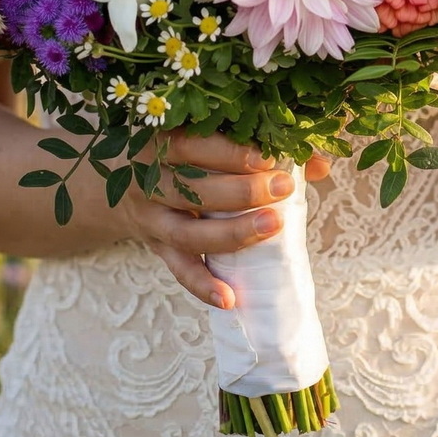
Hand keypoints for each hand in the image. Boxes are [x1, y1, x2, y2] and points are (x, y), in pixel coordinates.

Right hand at [125, 130, 330, 308]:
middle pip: (193, 188)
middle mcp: (149, 179)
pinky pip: (178, 270)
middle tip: (283, 189)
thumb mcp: (205, 138)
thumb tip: (319, 161)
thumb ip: (259, 144)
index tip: (268, 157)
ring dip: (231, 234)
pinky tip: (230, 298)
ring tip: (273, 227)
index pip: (193, 145)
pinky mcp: (155, 248)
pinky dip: (202, 285)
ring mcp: (150, 217)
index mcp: (162, 141)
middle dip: (241, 191)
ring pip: (187, 232)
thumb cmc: (181, 154)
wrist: (119, 182)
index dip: (230, 152)